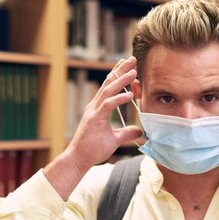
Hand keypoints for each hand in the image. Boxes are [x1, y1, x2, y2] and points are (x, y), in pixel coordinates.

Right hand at [66, 56, 142, 171]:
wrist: (79, 160)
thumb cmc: (93, 150)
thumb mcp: (115, 139)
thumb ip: (126, 133)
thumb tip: (139, 130)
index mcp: (98, 108)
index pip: (109, 87)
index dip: (118, 75)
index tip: (128, 66)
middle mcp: (95, 106)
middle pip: (109, 83)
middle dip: (121, 70)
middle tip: (132, 59)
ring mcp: (93, 111)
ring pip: (108, 90)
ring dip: (121, 80)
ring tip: (133, 71)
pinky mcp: (94, 119)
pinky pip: (108, 105)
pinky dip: (119, 99)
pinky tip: (129, 94)